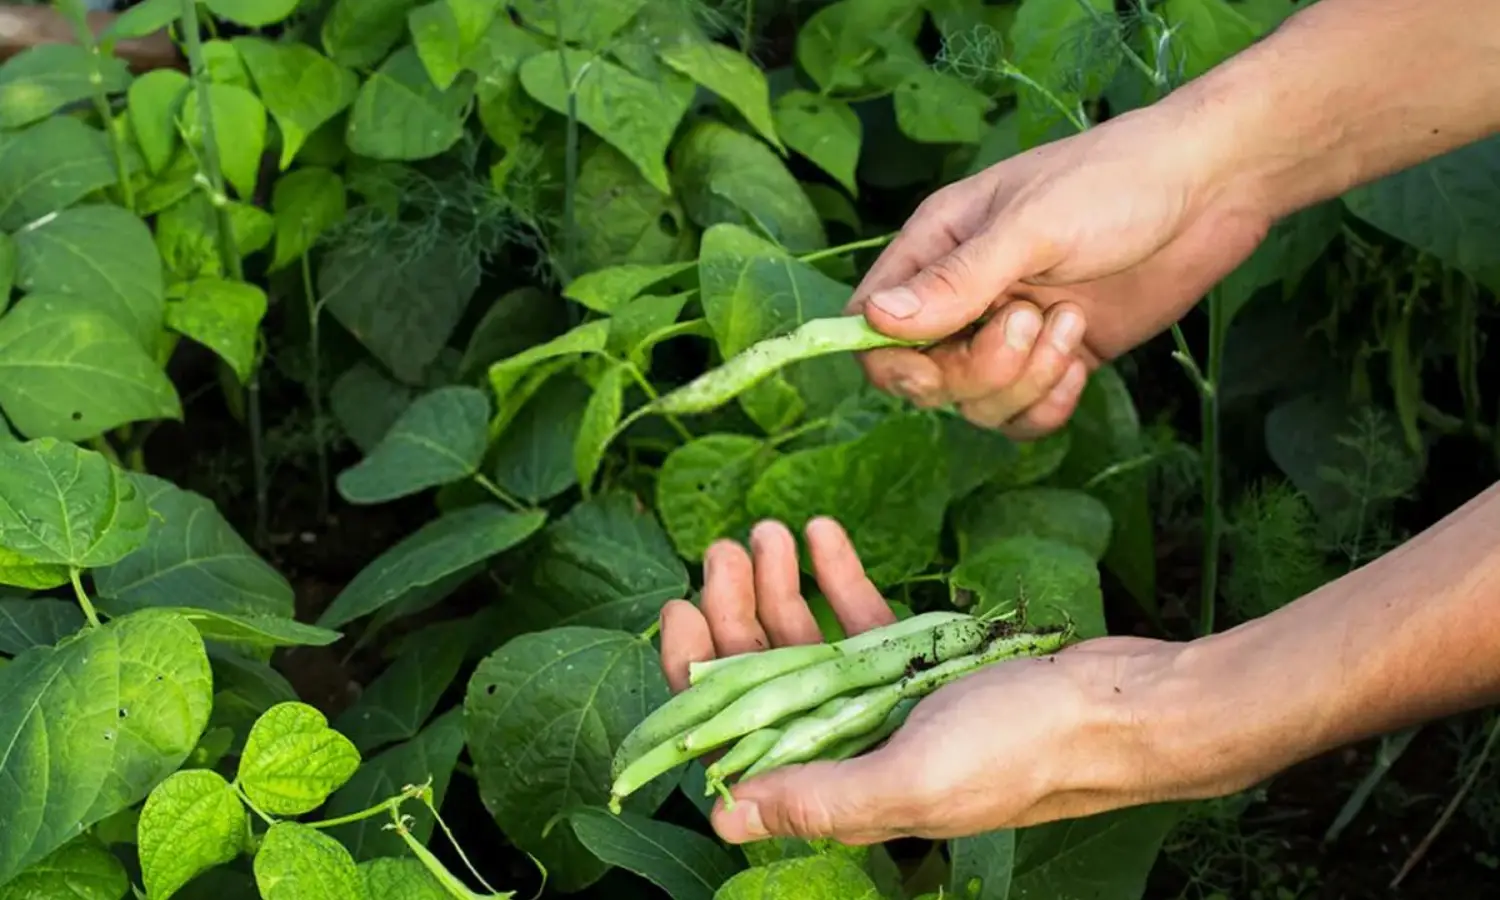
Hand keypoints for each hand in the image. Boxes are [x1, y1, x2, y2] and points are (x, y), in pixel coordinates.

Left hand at [658, 517, 1182, 844]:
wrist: (1125, 708)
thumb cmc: (1025, 750)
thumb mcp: (913, 780)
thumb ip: (817, 800)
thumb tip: (723, 822)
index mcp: (841, 789)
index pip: (739, 739)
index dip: (696, 679)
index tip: (679, 610)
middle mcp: (854, 748)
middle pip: (765, 679)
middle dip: (736, 613)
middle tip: (726, 549)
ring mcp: (889, 702)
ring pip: (810, 642)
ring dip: (781, 587)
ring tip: (767, 531)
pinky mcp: (926, 665)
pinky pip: (865, 622)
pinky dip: (839, 579)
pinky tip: (825, 533)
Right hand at [848, 105, 1271, 437]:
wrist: (1212, 187)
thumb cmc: (1114, 181)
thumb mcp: (1030, 226)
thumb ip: (956, 281)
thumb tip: (876, 322)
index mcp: (938, 247)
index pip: (872, 323)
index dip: (891, 359)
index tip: (934, 363)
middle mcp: (965, 295)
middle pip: (926, 378)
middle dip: (977, 369)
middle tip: (1029, 322)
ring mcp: (1011, 332)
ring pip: (976, 404)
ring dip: (1025, 381)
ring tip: (1071, 324)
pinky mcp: (1058, 359)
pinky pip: (1024, 416)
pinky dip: (1049, 405)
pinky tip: (1083, 363)